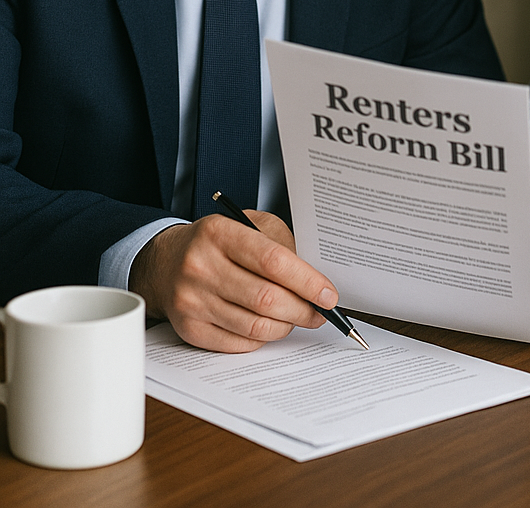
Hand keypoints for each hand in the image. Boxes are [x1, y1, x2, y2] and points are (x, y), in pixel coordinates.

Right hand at [129, 212, 338, 351]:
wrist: (164, 263)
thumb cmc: (216, 243)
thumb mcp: (249, 224)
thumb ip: (281, 244)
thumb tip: (313, 280)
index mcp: (219, 233)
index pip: (272, 261)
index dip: (307, 281)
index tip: (328, 294)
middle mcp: (201, 266)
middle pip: (266, 298)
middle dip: (302, 309)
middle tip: (319, 312)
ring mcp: (192, 300)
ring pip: (255, 326)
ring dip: (285, 326)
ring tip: (296, 317)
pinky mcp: (189, 329)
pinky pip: (238, 343)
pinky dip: (262, 338)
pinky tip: (268, 326)